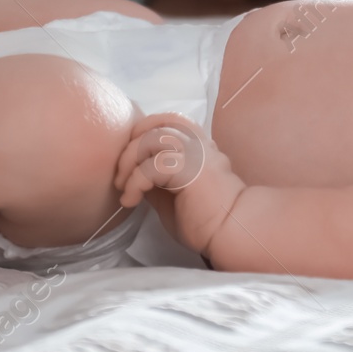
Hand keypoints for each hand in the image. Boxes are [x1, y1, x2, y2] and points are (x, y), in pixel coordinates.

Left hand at [114, 113, 243, 254]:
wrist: (231, 231)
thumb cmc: (206, 220)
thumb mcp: (171, 196)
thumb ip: (157, 180)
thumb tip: (134, 174)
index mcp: (197, 146)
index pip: (167, 120)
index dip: (143, 131)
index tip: (130, 161)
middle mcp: (197, 144)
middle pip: (155, 125)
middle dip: (130, 148)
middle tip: (120, 177)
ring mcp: (195, 153)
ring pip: (151, 139)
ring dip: (129, 163)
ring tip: (125, 188)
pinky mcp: (190, 169)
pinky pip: (152, 165)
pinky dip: (135, 182)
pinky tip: (131, 200)